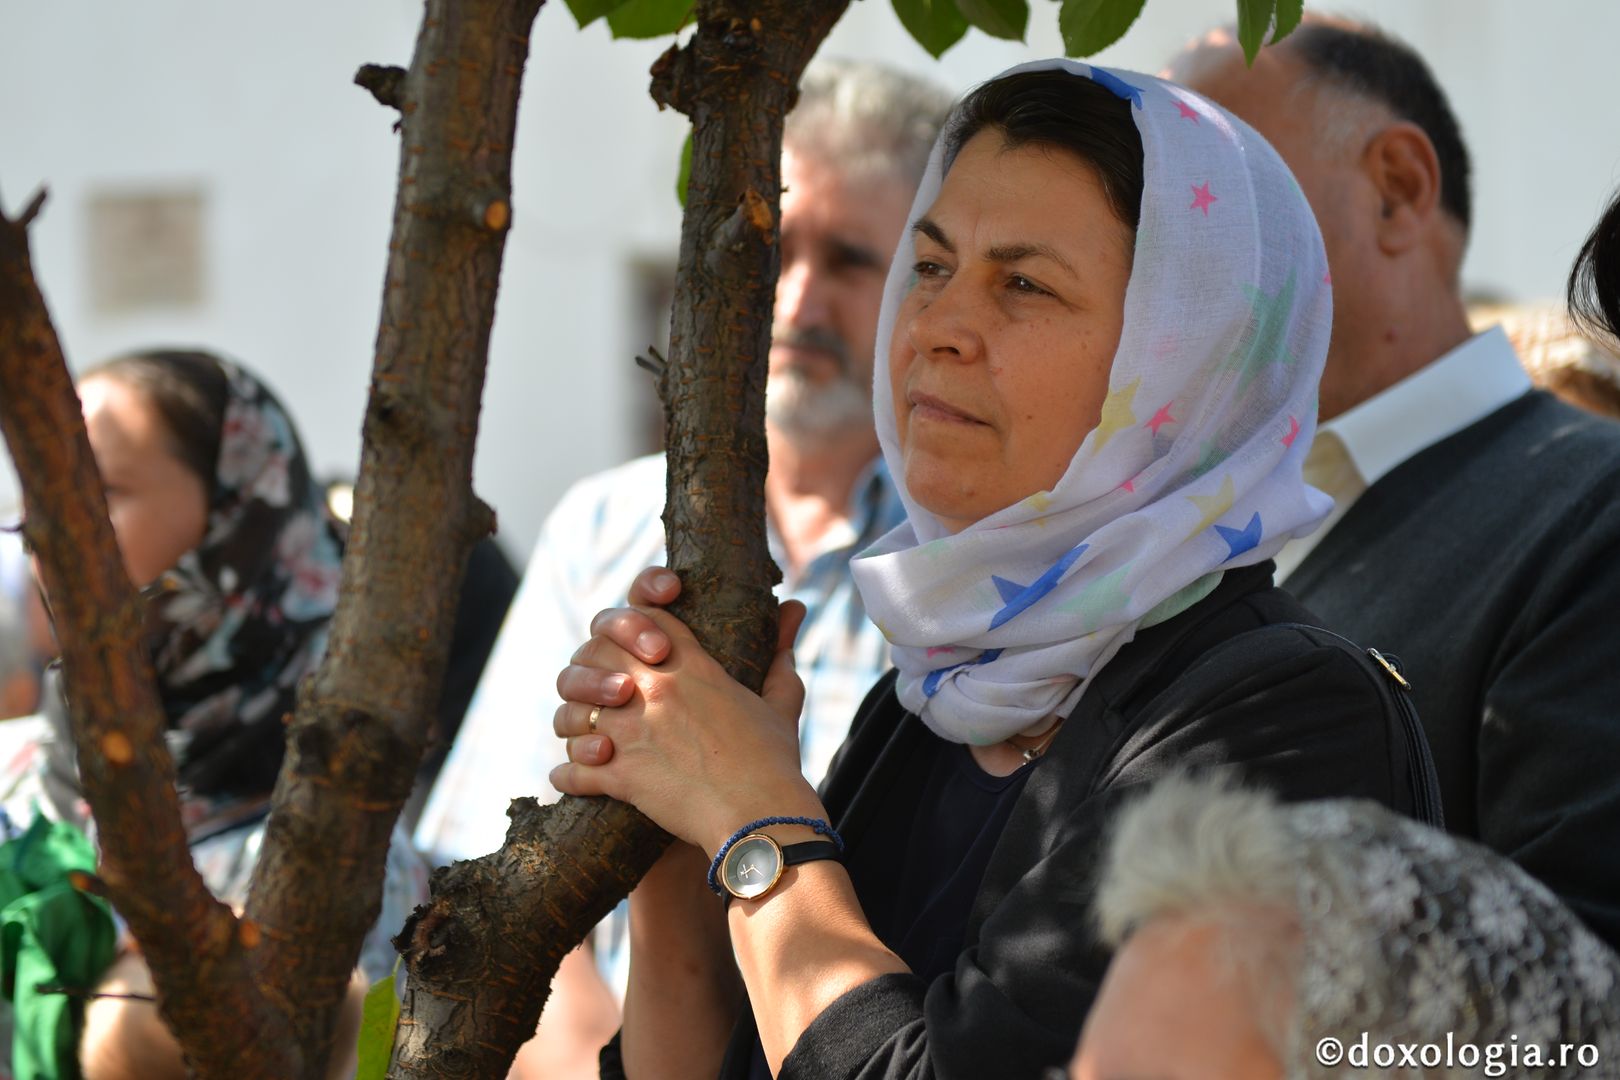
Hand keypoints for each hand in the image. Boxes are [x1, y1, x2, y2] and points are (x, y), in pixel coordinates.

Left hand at [550, 567, 821, 853]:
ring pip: (571, 711)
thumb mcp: (780, 702)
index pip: (645, 616)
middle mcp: (653, 690)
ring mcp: (630, 731)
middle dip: (592, 667)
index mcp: (692, 667)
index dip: (633, 624)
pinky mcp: (617, 775)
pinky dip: (568, 774)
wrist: (759, 818)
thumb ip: (780, 655)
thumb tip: (795, 611)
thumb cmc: (774, 763)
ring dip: (573, 723)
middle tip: (601, 691)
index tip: (635, 647)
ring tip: (583, 736)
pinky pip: (570, 767)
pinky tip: (573, 778)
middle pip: (595, 652)